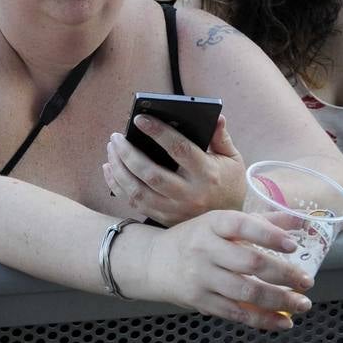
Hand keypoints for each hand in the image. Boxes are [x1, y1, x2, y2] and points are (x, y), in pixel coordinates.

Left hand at [103, 115, 246, 225]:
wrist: (228, 225)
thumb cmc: (228, 185)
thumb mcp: (232, 160)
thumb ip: (221, 137)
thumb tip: (216, 116)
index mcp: (207, 174)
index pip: (179, 149)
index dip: (158, 132)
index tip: (139, 118)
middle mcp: (189, 194)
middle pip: (151, 173)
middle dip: (128, 153)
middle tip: (115, 136)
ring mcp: (174, 210)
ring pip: (138, 190)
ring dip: (119, 168)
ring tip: (111, 149)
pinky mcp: (163, 219)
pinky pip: (134, 203)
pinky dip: (117, 185)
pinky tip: (109, 168)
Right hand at [133, 210, 314, 330]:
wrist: (154, 261)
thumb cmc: (195, 239)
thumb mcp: (220, 222)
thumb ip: (261, 221)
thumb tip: (301, 221)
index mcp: (211, 224)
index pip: (241, 225)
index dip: (269, 234)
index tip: (292, 245)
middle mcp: (204, 249)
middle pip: (249, 262)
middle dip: (283, 274)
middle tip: (306, 281)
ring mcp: (201, 277)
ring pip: (246, 291)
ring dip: (279, 300)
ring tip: (302, 304)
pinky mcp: (201, 301)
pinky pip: (237, 313)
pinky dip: (263, 320)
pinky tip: (283, 321)